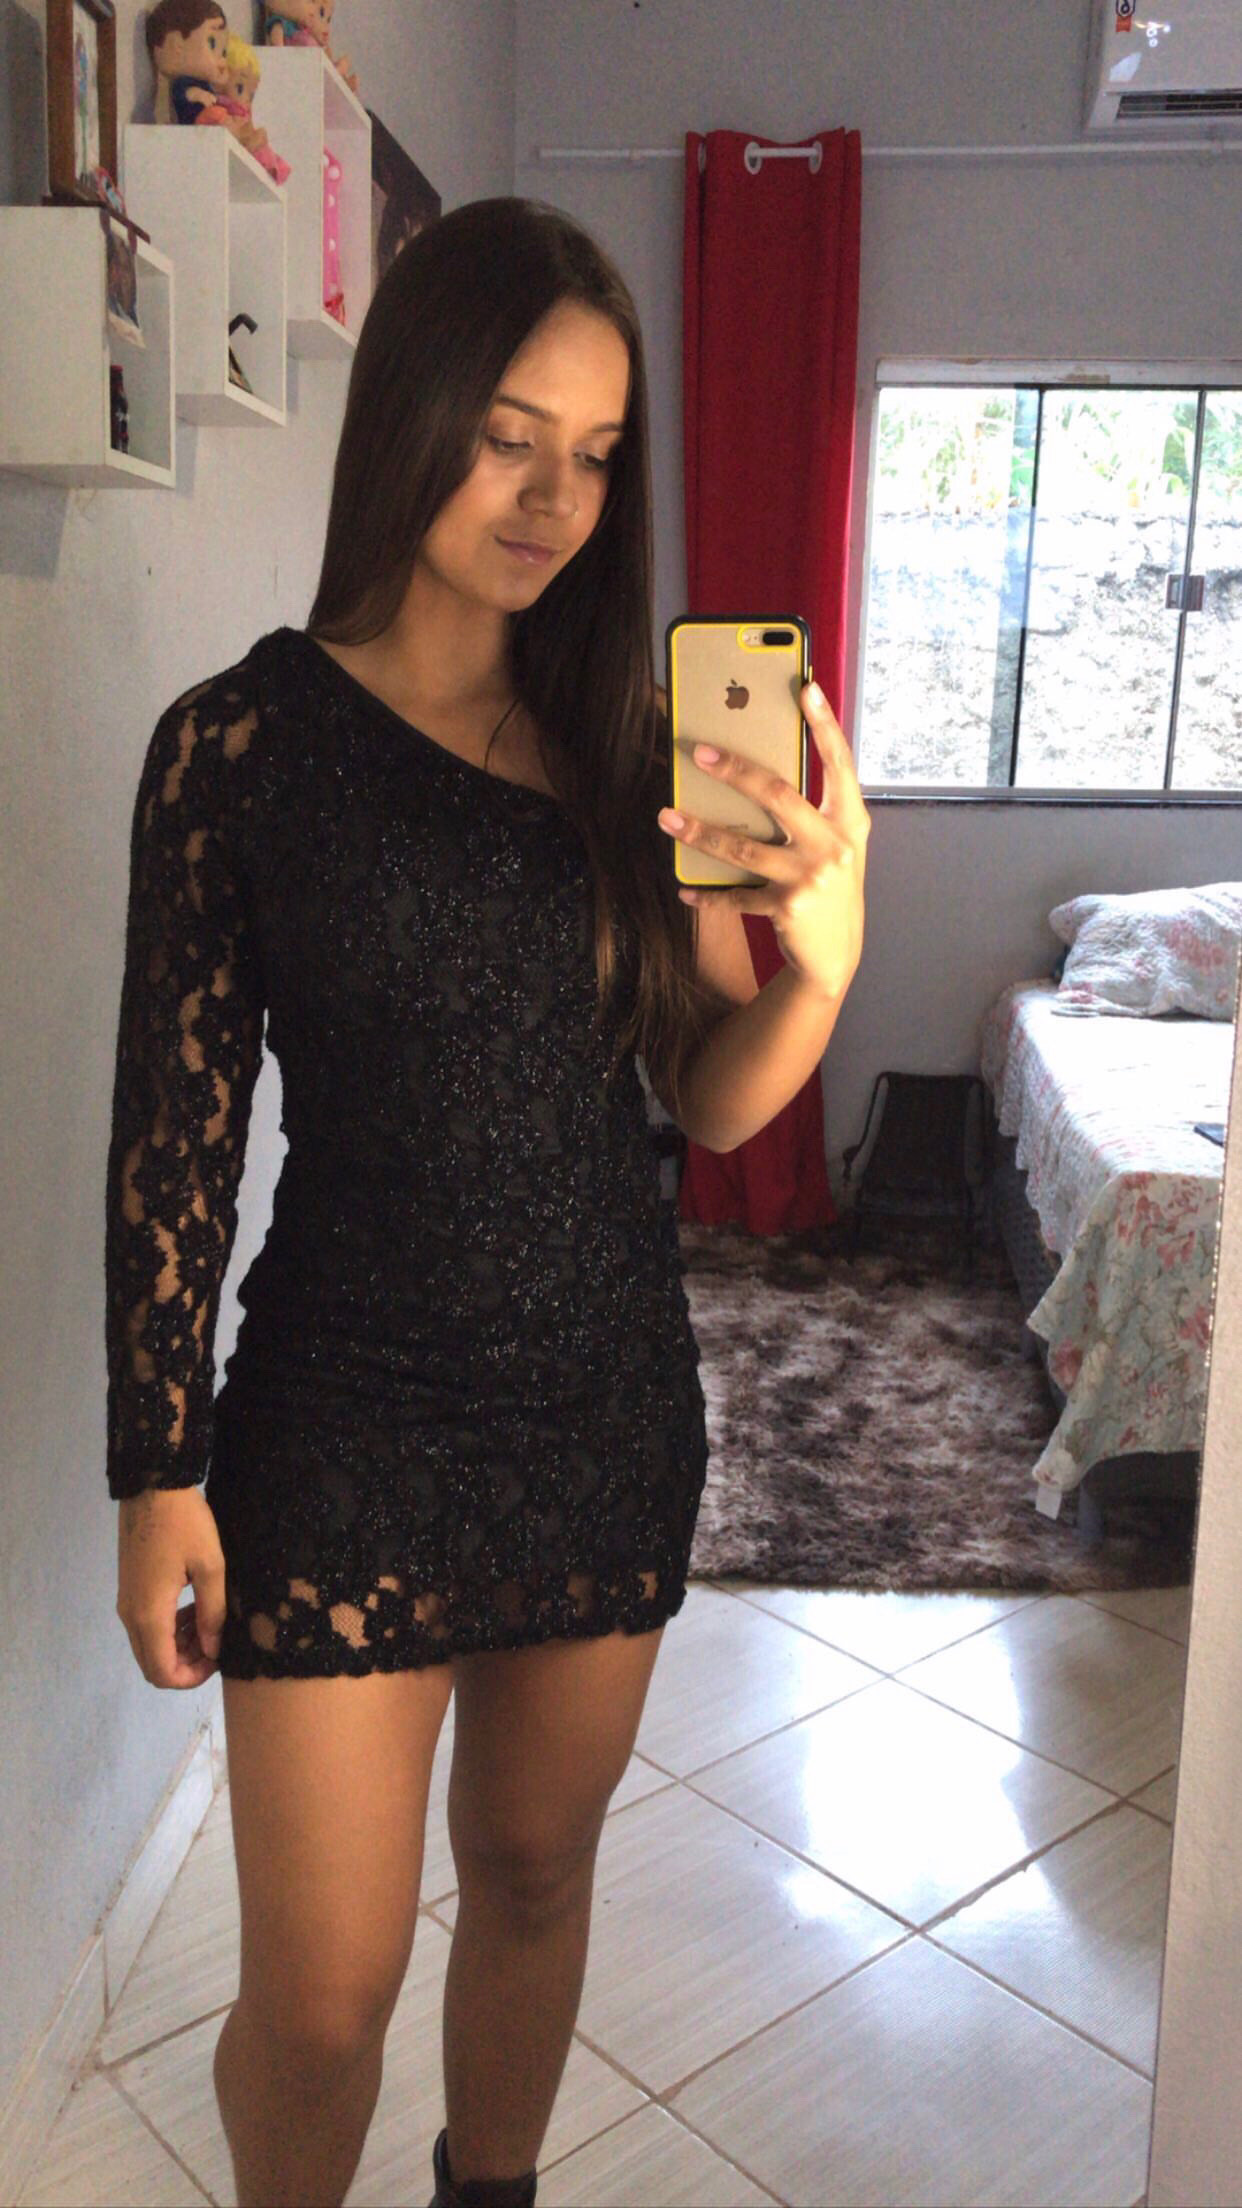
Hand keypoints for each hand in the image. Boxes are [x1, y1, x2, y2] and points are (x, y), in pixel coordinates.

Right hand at [116, 1487, 227, 1689]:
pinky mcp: (128, 1588)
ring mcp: (126, 1602)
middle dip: (185, 1664)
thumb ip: (212, 1613)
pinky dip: (168, 1628)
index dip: (191, 1678)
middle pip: (152, 1664)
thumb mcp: (210, 1567)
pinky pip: (145, 1625)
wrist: (152, 1486)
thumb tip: (213, 1649)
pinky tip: (192, 1608)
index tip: (217, 1661)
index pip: (163, 1672)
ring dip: (177, 1646)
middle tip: (215, 1643)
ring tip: (207, 1623)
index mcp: (150, 1615)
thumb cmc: (185, 1523)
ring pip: (148, 1645)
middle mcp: (131, 1615)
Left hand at [658, 680, 870, 1001]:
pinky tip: (684, 889)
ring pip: (744, 846)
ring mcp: (810, 877)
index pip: (839, 762)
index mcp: (850, 820)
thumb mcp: (835, 844)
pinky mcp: (787, 908)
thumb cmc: (830, 886)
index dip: (824, 724)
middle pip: (777, 795)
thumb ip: (812, 810)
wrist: (837, 955)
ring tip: (666, 817)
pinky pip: (735, 896)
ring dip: (700, 832)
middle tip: (698, 754)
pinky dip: (707, 893)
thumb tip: (757, 772)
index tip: (806, 687)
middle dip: (734, 771)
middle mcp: (834, 845)